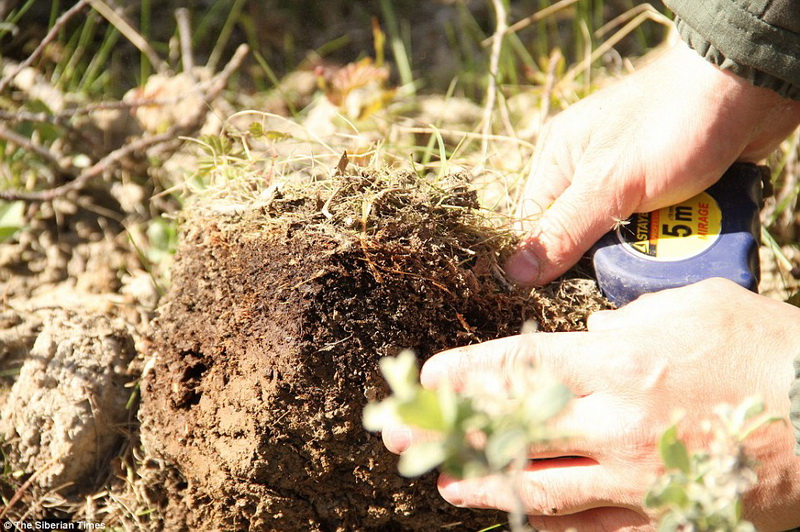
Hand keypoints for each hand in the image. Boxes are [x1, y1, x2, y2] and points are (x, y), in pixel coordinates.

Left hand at [384, 279, 799, 530]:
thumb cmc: (761, 347)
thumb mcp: (689, 308)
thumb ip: (625, 323)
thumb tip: (585, 336)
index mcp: (617, 363)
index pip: (517, 367)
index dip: (463, 374)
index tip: (421, 378)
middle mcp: (614, 424)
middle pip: (510, 427)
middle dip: (448, 429)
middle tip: (398, 436)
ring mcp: (633, 478)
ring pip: (538, 486)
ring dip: (482, 482)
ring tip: (441, 482)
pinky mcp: (659, 516)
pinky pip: (587, 527)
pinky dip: (543, 520)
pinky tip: (511, 515)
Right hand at [506, 41, 799, 284]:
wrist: (748, 87)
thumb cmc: (670, 125)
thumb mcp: (609, 185)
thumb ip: (563, 231)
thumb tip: (514, 273)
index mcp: (558, 158)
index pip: (533, 226)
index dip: (546, 260)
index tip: (566, 289)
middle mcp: (585, 167)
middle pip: (577, 235)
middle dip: (603, 255)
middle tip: (628, 265)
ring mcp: (624, 175)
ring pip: (618, 234)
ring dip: (642, 248)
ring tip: (665, 248)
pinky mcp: (661, 184)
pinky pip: (652, 225)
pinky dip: (667, 236)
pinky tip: (683, 238)